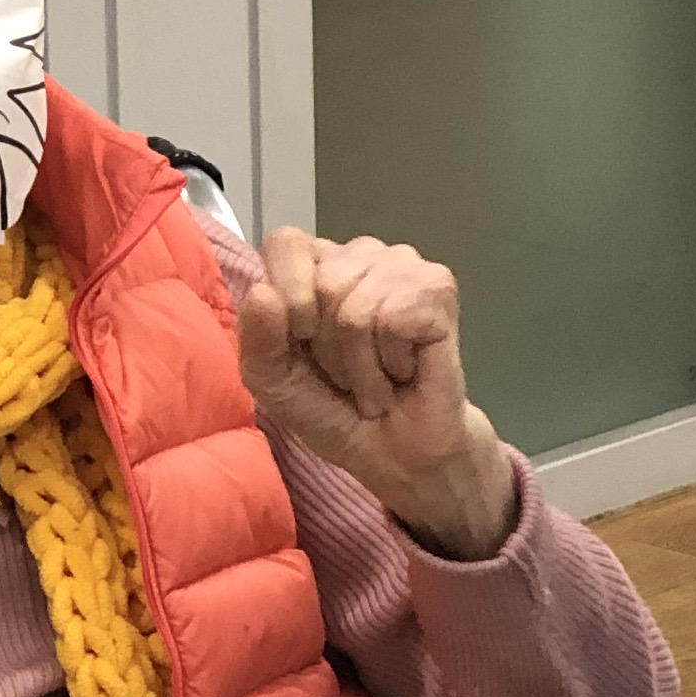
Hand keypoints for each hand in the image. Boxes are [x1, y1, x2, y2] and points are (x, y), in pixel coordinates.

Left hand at [237, 229, 516, 560]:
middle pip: (323, 283)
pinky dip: (392, 363)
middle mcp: (359, 254)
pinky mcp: (438, 288)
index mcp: (314, 265)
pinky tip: (404, 371)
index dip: (289, 296)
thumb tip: (263, 293)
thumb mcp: (274, 383)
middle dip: (329, 348)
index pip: (287, 244)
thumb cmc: (333, 411)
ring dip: (361, 365)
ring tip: (377, 377)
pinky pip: (394, 322)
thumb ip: (257, 340)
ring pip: (356, 308)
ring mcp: (403, 265)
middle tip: (348, 373)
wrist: (396, 452)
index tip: (302, 341)